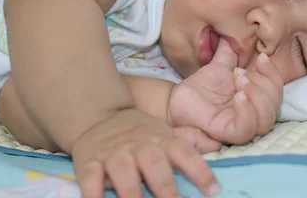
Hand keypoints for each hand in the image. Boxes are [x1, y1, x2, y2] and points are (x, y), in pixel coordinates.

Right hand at [71, 108, 221, 197]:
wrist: (99, 116)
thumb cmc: (139, 132)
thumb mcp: (164, 132)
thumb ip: (188, 142)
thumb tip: (217, 146)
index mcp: (161, 140)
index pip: (184, 153)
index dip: (200, 170)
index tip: (213, 191)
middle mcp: (140, 146)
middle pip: (155, 164)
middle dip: (165, 187)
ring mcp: (114, 154)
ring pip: (124, 172)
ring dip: (132, 193)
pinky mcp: (89, 162)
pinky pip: (90, 179)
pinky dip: (93, 194)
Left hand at [168, 39, 283, 144]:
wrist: (177, 97)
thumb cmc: (202, 86)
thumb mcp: (221, 66)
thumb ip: (232, 53)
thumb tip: (236, 32)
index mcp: (255, 101)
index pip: (276, 92)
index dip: (273, 74)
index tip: (261, 58)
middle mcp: (252, 116)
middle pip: (274, 107)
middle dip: (264, 84)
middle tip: (240, 72)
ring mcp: (240, 127)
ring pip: (265, 119)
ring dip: (257, 95)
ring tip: (238, 79)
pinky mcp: (227, 134)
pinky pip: (245, 129)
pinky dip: (246, 111)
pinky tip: (237, 95)